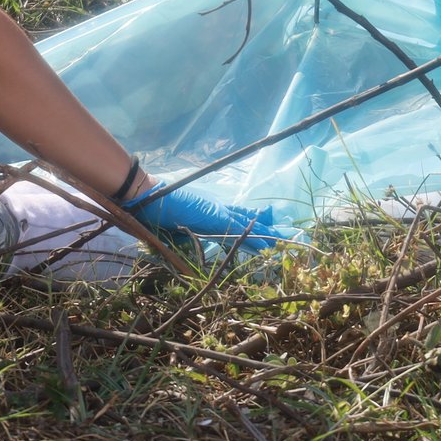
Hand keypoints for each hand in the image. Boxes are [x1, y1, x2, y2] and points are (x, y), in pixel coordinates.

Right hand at [126, 183, 300, 253]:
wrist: (152, 197)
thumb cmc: (160, 207)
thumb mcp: (178, 220)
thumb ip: (187, 228)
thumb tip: (188, 236)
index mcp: (212, 209)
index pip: (239, 215)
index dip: (255, 219)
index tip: (270, 220)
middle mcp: (220, 210)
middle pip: (250, 218)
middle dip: (268, 227)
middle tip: (288, 233)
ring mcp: (219, 213)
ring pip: (251, 224)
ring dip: (269, 233)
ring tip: (288, 239)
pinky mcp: (217, 218)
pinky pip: (241, 229)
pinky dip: (256, 236)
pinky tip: (269, 243)